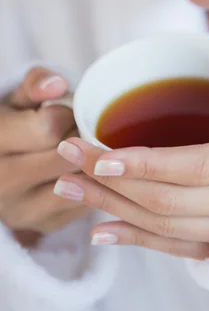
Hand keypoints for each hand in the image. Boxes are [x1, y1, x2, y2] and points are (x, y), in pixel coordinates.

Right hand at [0, 68, 88, 246]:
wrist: (6, 166)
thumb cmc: (18, 121)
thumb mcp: (21, 98)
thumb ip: (37, 85)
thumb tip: (58, 85)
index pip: (48, 129)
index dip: (68, 115)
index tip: (69, 111)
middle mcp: (2, 183)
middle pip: (66, 158)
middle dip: (82, 138)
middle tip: (85, 128)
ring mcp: (23, 210)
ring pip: (79, 183)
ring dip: (93, 162)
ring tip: (90, 146)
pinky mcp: (45, 225)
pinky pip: (86, 202)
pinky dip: (97, 183)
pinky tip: (94, 168)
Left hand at [55, 84, 208, 258]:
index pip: (198, 166)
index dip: (146, 163)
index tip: (100, 150)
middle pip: (169, 199)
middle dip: (110, 178)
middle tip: (68, 153)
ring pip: (164, 226)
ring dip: (111, 207)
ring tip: (69, 185)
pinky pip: (175, 251)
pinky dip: (135, 241)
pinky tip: (100, 231)